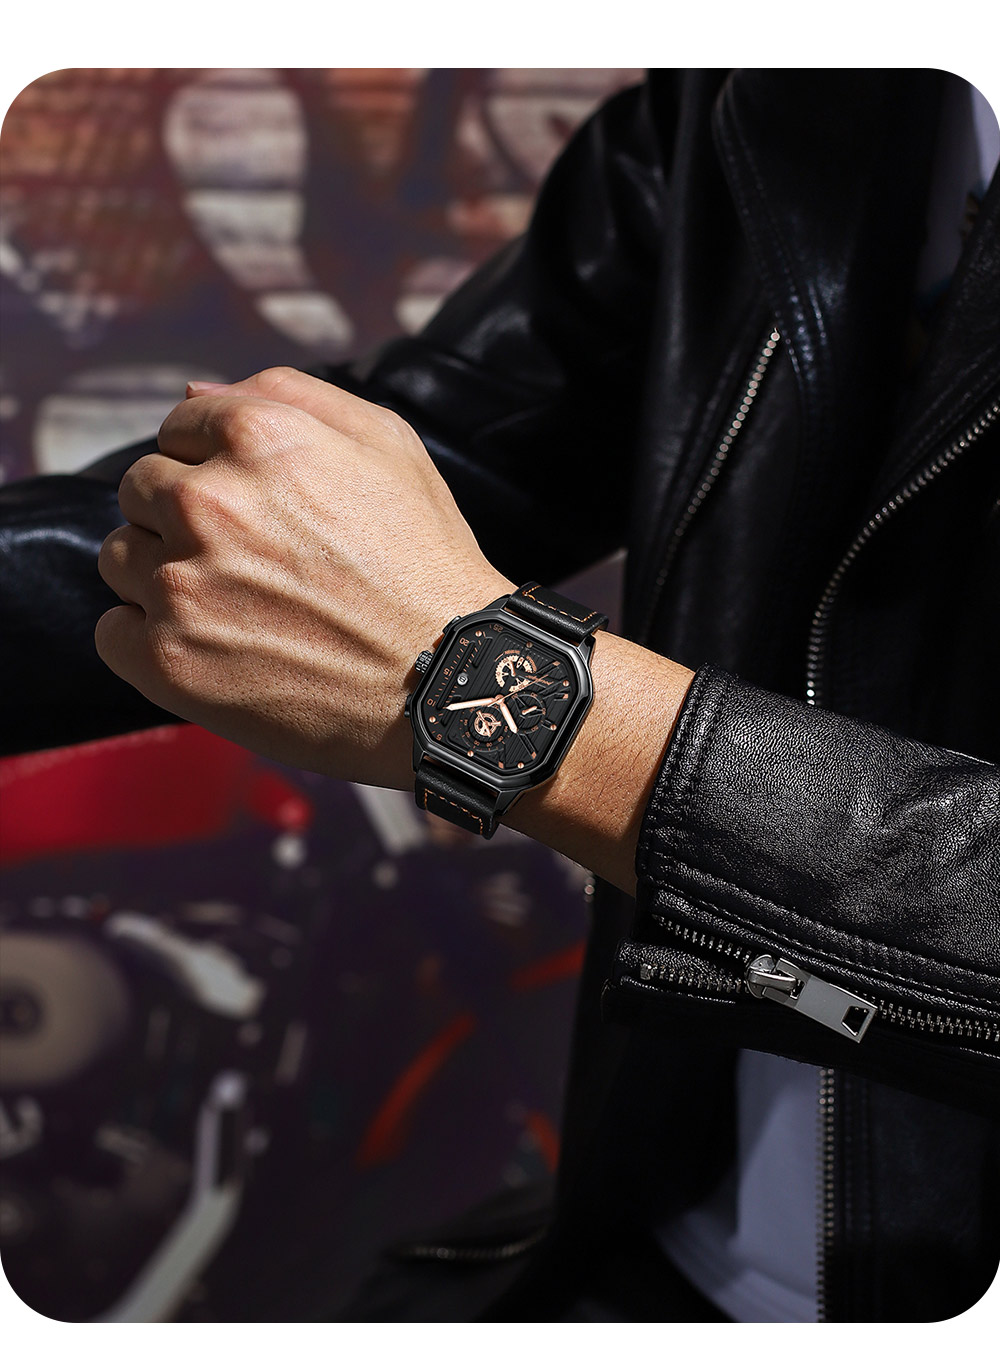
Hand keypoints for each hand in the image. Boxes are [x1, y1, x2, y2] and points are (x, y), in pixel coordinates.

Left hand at [96, 367, 512, 787]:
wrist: (448, 682)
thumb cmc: (425, 563)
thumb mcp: (388, 445)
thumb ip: (289, 395)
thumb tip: (191, 392)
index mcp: (257, 436)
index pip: (176, 430)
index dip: (214, 467)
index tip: (252, 509)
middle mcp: (207, 502)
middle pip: (141, 491)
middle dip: (183, 519)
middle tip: (251, 564)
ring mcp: (181, 584)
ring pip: (121, 559)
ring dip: (163, 577)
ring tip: (240, 610)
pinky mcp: (169, 660)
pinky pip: (112, 634)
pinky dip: (150, 642)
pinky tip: (212, 650)